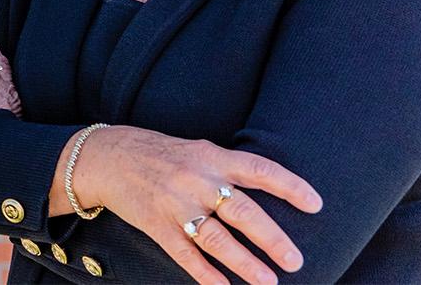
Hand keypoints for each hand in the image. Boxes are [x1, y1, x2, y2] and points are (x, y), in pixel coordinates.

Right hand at [74, 125, 322, 284]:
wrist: (105, 157)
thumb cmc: (158, 153)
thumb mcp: (196, 150)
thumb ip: (226, 167)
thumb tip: (268, 186)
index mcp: (210, 157)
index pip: (258, 169)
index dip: (289, 186)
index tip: (315, 205)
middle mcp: (196, 180)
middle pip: (241, 212)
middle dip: (272, 239)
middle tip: (295, 260)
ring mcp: (175, 204)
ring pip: (215, 239)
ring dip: (244, 263)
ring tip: (268, 281)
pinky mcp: (156, 225)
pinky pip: (185, 254)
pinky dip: (205, 273)